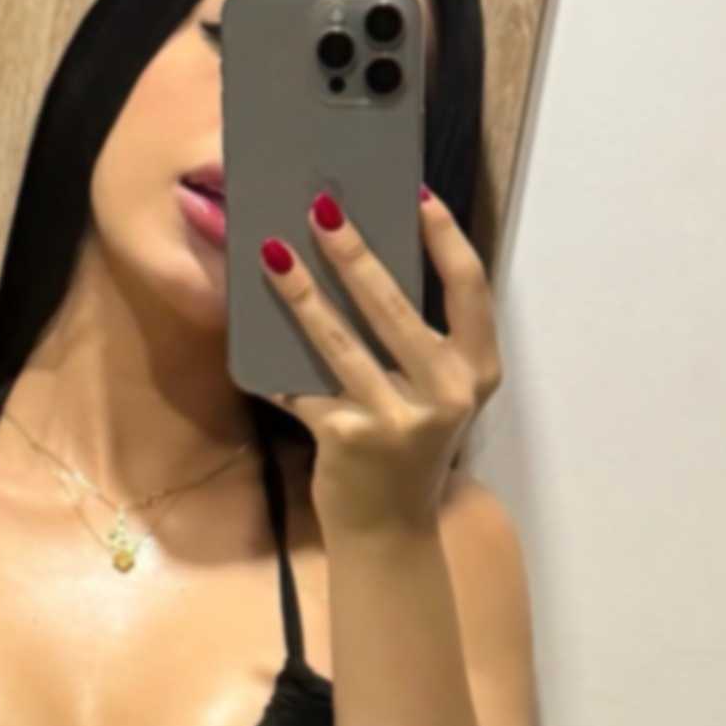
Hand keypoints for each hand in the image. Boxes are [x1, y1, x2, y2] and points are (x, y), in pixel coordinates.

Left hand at [260, 186, 501, 533]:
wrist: (389, 532)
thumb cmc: (407, 449)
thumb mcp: (431, 393)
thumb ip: (416, 341)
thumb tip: (364, 263)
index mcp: (477, 370)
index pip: (469, 286)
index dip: (443, 236)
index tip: (415, 193)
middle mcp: (447, 392)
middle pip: (394, 304)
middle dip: (353, 251)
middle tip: (321, 208)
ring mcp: (398, 418)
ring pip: (340, 340)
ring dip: (301, 292)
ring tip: (273, 251)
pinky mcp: (350, 438)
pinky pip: (302, 387)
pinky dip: (272, 363)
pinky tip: (248, 331)